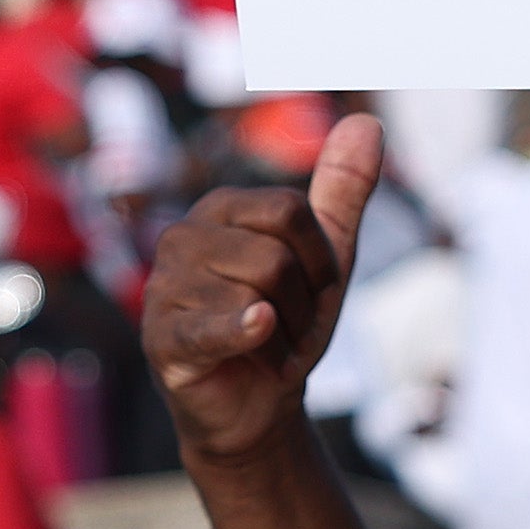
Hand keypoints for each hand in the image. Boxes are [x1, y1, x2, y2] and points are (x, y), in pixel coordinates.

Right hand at [141, 113, 380, 466]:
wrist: (256, 405)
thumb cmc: (286, 322)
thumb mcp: (325, 255)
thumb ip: (343, 190)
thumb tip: (367, 122)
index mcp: (222, 209)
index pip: (290, 212)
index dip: (320, 262)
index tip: (311, 293)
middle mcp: (183, 238)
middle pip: (276, 257)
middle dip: (302, 306)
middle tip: (287, 329)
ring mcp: (165, 288)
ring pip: (255, 295)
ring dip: (283, 338)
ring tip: (266, 350)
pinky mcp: (162, 339)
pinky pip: (211, 327)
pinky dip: (244, 331)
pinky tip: (259, 330)